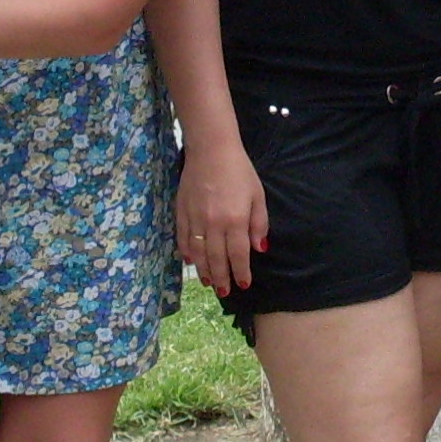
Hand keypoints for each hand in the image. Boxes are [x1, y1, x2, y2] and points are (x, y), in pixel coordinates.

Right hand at [178, 139, 268, 295]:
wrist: (211, 150)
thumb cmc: (239, 171)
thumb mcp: (257, 196)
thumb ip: (259, 224)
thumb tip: (258, 249)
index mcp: (235, 220)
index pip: (238, 254)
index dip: (241, 272)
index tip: (243, 284)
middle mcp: (214, 224)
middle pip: (217, 258)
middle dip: (222, 278)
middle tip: (224, 292)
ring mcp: (195, 219)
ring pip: (198, 253)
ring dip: (203, 270)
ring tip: (208, 283)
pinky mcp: (181, 212)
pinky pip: (183, 238)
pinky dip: (187, 252)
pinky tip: (190, 261)